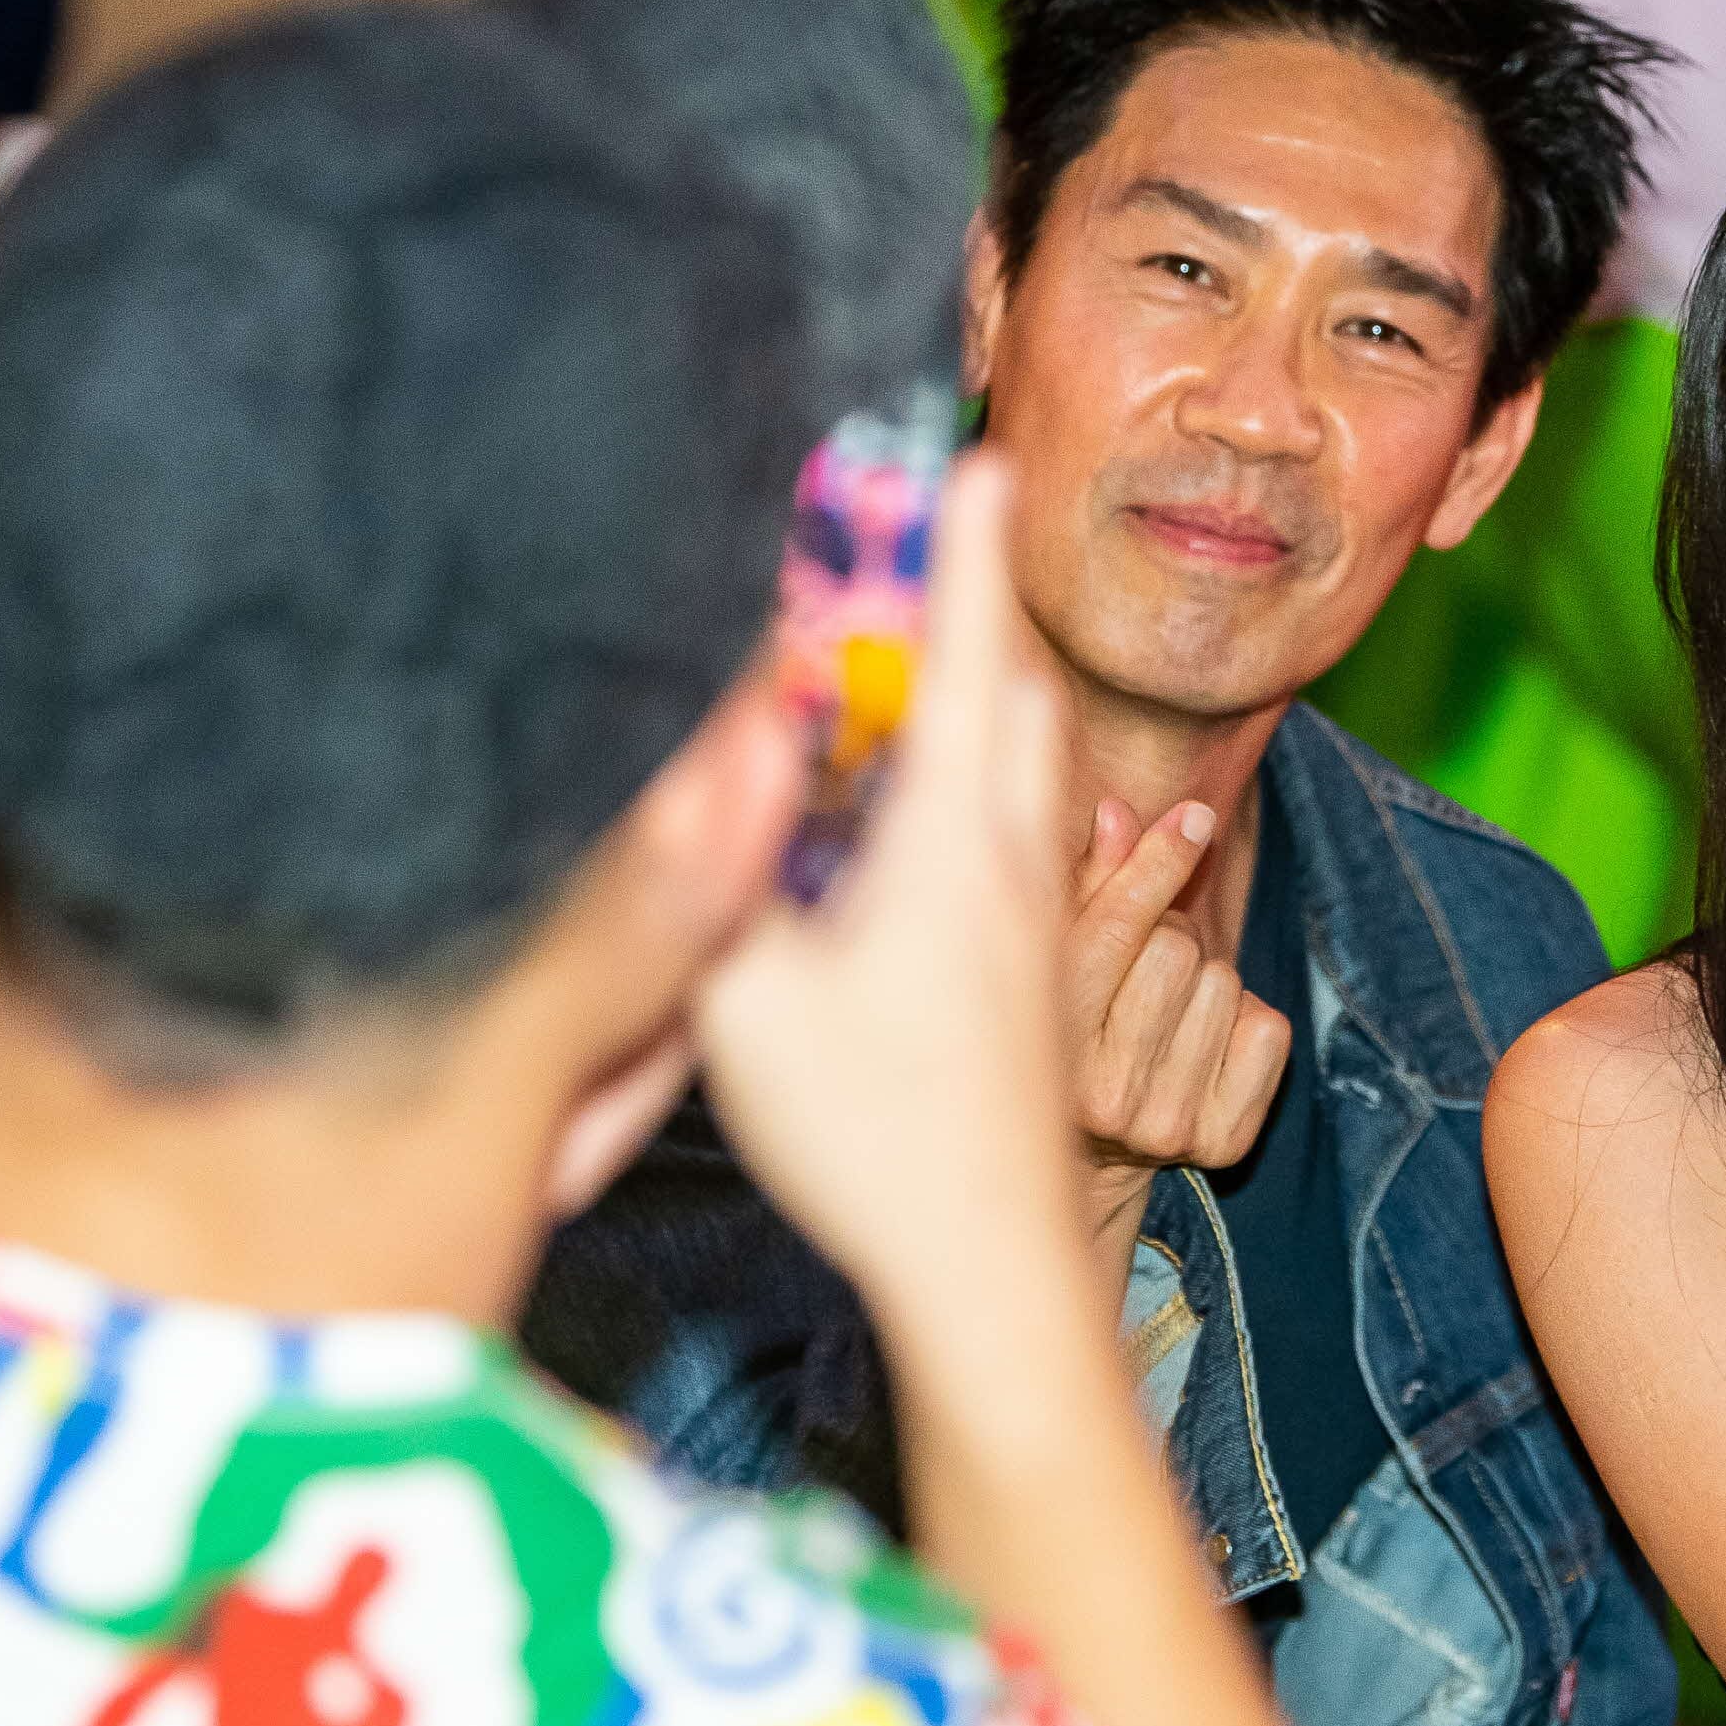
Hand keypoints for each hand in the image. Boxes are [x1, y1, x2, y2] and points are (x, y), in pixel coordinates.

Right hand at [690, 455, 1090, 1348]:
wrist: (994, 1266)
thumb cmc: (876, 1136)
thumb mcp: (746, 998)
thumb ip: (711, 870)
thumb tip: (686, 771)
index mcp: (953, 838)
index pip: (968, 655)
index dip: (963, 554)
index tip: (978, 458)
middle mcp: (1016, 861)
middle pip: (1017, 696)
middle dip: (977, 609)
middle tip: (939, 537)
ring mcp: (1038, 923)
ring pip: (1031, 769)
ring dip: (990, 697)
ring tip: (934, 659)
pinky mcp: (1035, 979)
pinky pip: (1026, 837)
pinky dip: (991, 782)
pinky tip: (941, 819)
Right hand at [1063, 795, 1293, 1201]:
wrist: (1088, 1158)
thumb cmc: (1067, 1032)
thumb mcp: (1057, 958)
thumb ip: (1086, 883)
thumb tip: (1120, 812)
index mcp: (1043, 1046)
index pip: (1110, 932)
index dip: (1156, 862)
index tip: (1195, 817)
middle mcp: (1102, 1098)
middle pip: (1176, 950)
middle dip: (1169, 936)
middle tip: (1143, 966)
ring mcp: (1164, 1126)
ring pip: (1225, 984)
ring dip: (1205, 980)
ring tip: (1165, 1013)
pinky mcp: (1224, 1143)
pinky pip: (1270, 1031)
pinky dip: (1246, 1022)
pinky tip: (1202, 1046)